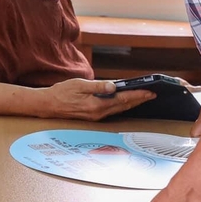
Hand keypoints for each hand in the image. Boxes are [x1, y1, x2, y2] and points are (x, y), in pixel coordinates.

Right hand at [40, 79, 154, 120]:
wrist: (47, 105)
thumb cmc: (61, 93)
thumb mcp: (78, 85)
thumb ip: (97, 86)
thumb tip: (113, 87)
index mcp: (97, 104)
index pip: (123, 99)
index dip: (138, 95)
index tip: (150, 92)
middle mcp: (99, 113)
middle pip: (124, 106)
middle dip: (139, 100)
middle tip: (152, 94)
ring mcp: (96, 116)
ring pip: (119, 109)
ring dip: (131, 103)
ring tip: (142, 97)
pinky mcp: (93, 116)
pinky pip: (112, 110)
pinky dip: (122, 105)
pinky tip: (125, 101)